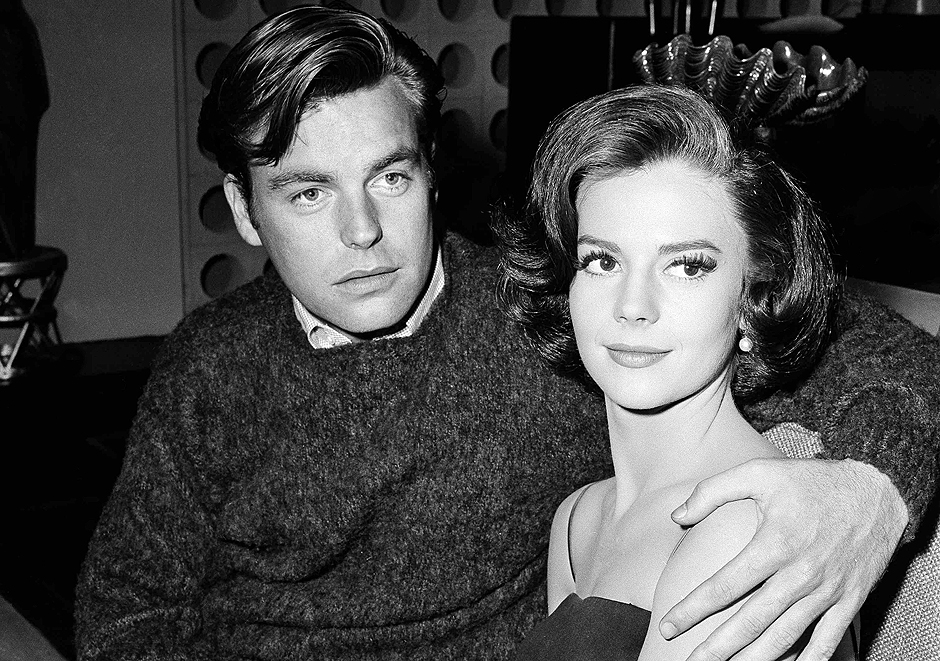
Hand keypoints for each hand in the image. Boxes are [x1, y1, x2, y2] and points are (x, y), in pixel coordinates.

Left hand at [661, 458, 907, 660]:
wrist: (877, 491)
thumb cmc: (812, 480)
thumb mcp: (759, 472)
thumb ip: (713, 491)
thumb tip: (677, 515)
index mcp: (774, 545)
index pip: (724, 586)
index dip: (692, 609)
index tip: (668, 626)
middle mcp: (800, 575)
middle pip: (750, 621)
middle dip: (717, 647)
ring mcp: (827, 591)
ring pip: (784, 637)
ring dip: (754, 659)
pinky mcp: (849, 600)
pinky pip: (827, 640)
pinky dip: (808, 660)